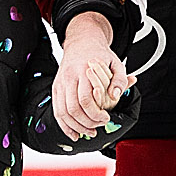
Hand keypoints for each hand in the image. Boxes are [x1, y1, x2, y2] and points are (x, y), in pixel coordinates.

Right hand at [53, 14, 130, 138]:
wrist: (82, 42)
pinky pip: (57, 110)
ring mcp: (60, 83)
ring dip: (76, 127)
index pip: (86, 99)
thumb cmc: (100, 55)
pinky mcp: (56, 88)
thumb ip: (119, 79)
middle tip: (98, 128)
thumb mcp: (116, 63)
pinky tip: (74, 133)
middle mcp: (69, 78)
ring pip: (63, 112)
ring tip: (89, 132)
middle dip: (87, 123)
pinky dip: (64, 125)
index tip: (106, 118)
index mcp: (83, 71)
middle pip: (73, 109)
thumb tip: (116, 96)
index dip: (96, 114)